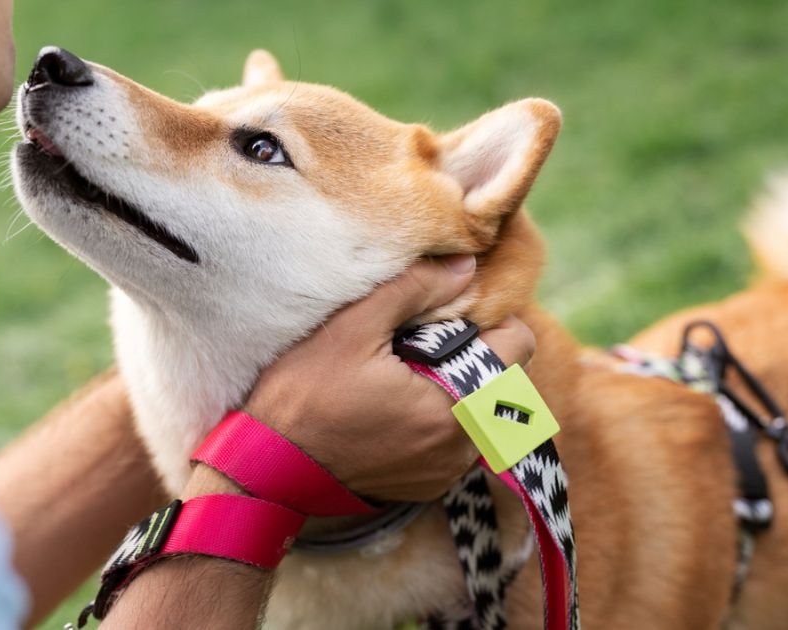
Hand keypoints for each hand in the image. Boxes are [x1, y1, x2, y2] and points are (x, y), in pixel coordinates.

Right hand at [244, 255, 535, 502]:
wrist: (267, 465)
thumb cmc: (304, 394)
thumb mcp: (353, 327)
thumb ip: (414, 289)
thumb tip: (465, 264)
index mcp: (457, 404)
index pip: (519, 345)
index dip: (492, 319)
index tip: (451, 313)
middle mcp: (463, 446)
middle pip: (503, 379)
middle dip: (475, 355)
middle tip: (423, 341)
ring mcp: (445, 470)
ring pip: (481, 413)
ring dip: (459, 390)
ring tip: (406, 374)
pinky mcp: (427, 486)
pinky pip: (455, 443)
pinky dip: (439, 422)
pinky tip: (395, 407)